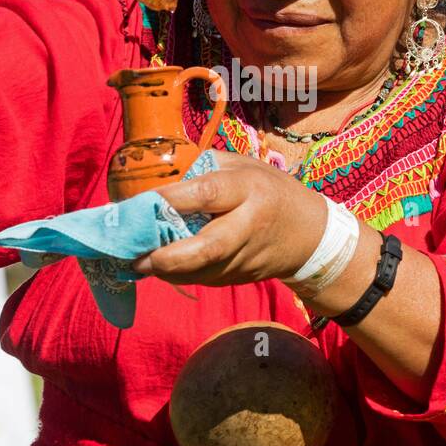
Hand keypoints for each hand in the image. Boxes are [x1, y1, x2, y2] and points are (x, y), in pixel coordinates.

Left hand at [131, 151, 328, 285]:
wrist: (309, 234)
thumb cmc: (269, 190)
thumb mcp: (243, 166)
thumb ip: (205, 169)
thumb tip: (161, 184)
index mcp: (249, 189)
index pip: (208, 193)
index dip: (172, 200)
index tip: (139, 204)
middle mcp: (248, 225)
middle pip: (209, 247)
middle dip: (169, 256)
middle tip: (137, 256)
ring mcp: (245, 257)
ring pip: (201, 271)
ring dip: (166, 270)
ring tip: (136, 261)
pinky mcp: (240, 278)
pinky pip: (203, 279)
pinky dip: (178, 274)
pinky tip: (159, 266)